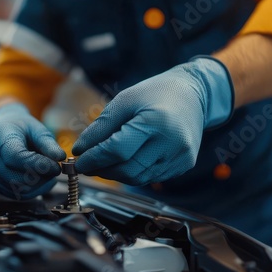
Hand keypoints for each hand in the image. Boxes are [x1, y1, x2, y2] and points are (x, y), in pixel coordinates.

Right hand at [0, 103, 65, 198]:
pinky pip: (15, 194)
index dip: (38, 165)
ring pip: (17, 189)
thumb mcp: (38, 129)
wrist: (5, 130)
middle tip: (55, 169)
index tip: (56, 166)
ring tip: (48, 173)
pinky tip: (41, 181)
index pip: (15, 157)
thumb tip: (60, 158)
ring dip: (38, 185)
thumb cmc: (22, 128)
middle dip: (41, 177)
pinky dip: (32, 191)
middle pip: (15, 177)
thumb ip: (48, 144)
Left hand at [72, 56, 233, 184]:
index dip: (94, 159)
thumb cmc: (156, 93)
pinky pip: (150, 177)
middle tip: (86, 164)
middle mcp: (172, 144)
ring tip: (102, 163)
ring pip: (137, 178)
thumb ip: (101, 126)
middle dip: (102, 170)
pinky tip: (124, 162)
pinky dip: (132, 173)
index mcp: (156, 122)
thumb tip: (80, 150)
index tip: (77, 161)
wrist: (194, 94)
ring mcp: (180, 158)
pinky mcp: (183, 165)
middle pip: (127, 170)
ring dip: (115, 174)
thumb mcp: (124, 101)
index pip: (117, 150)